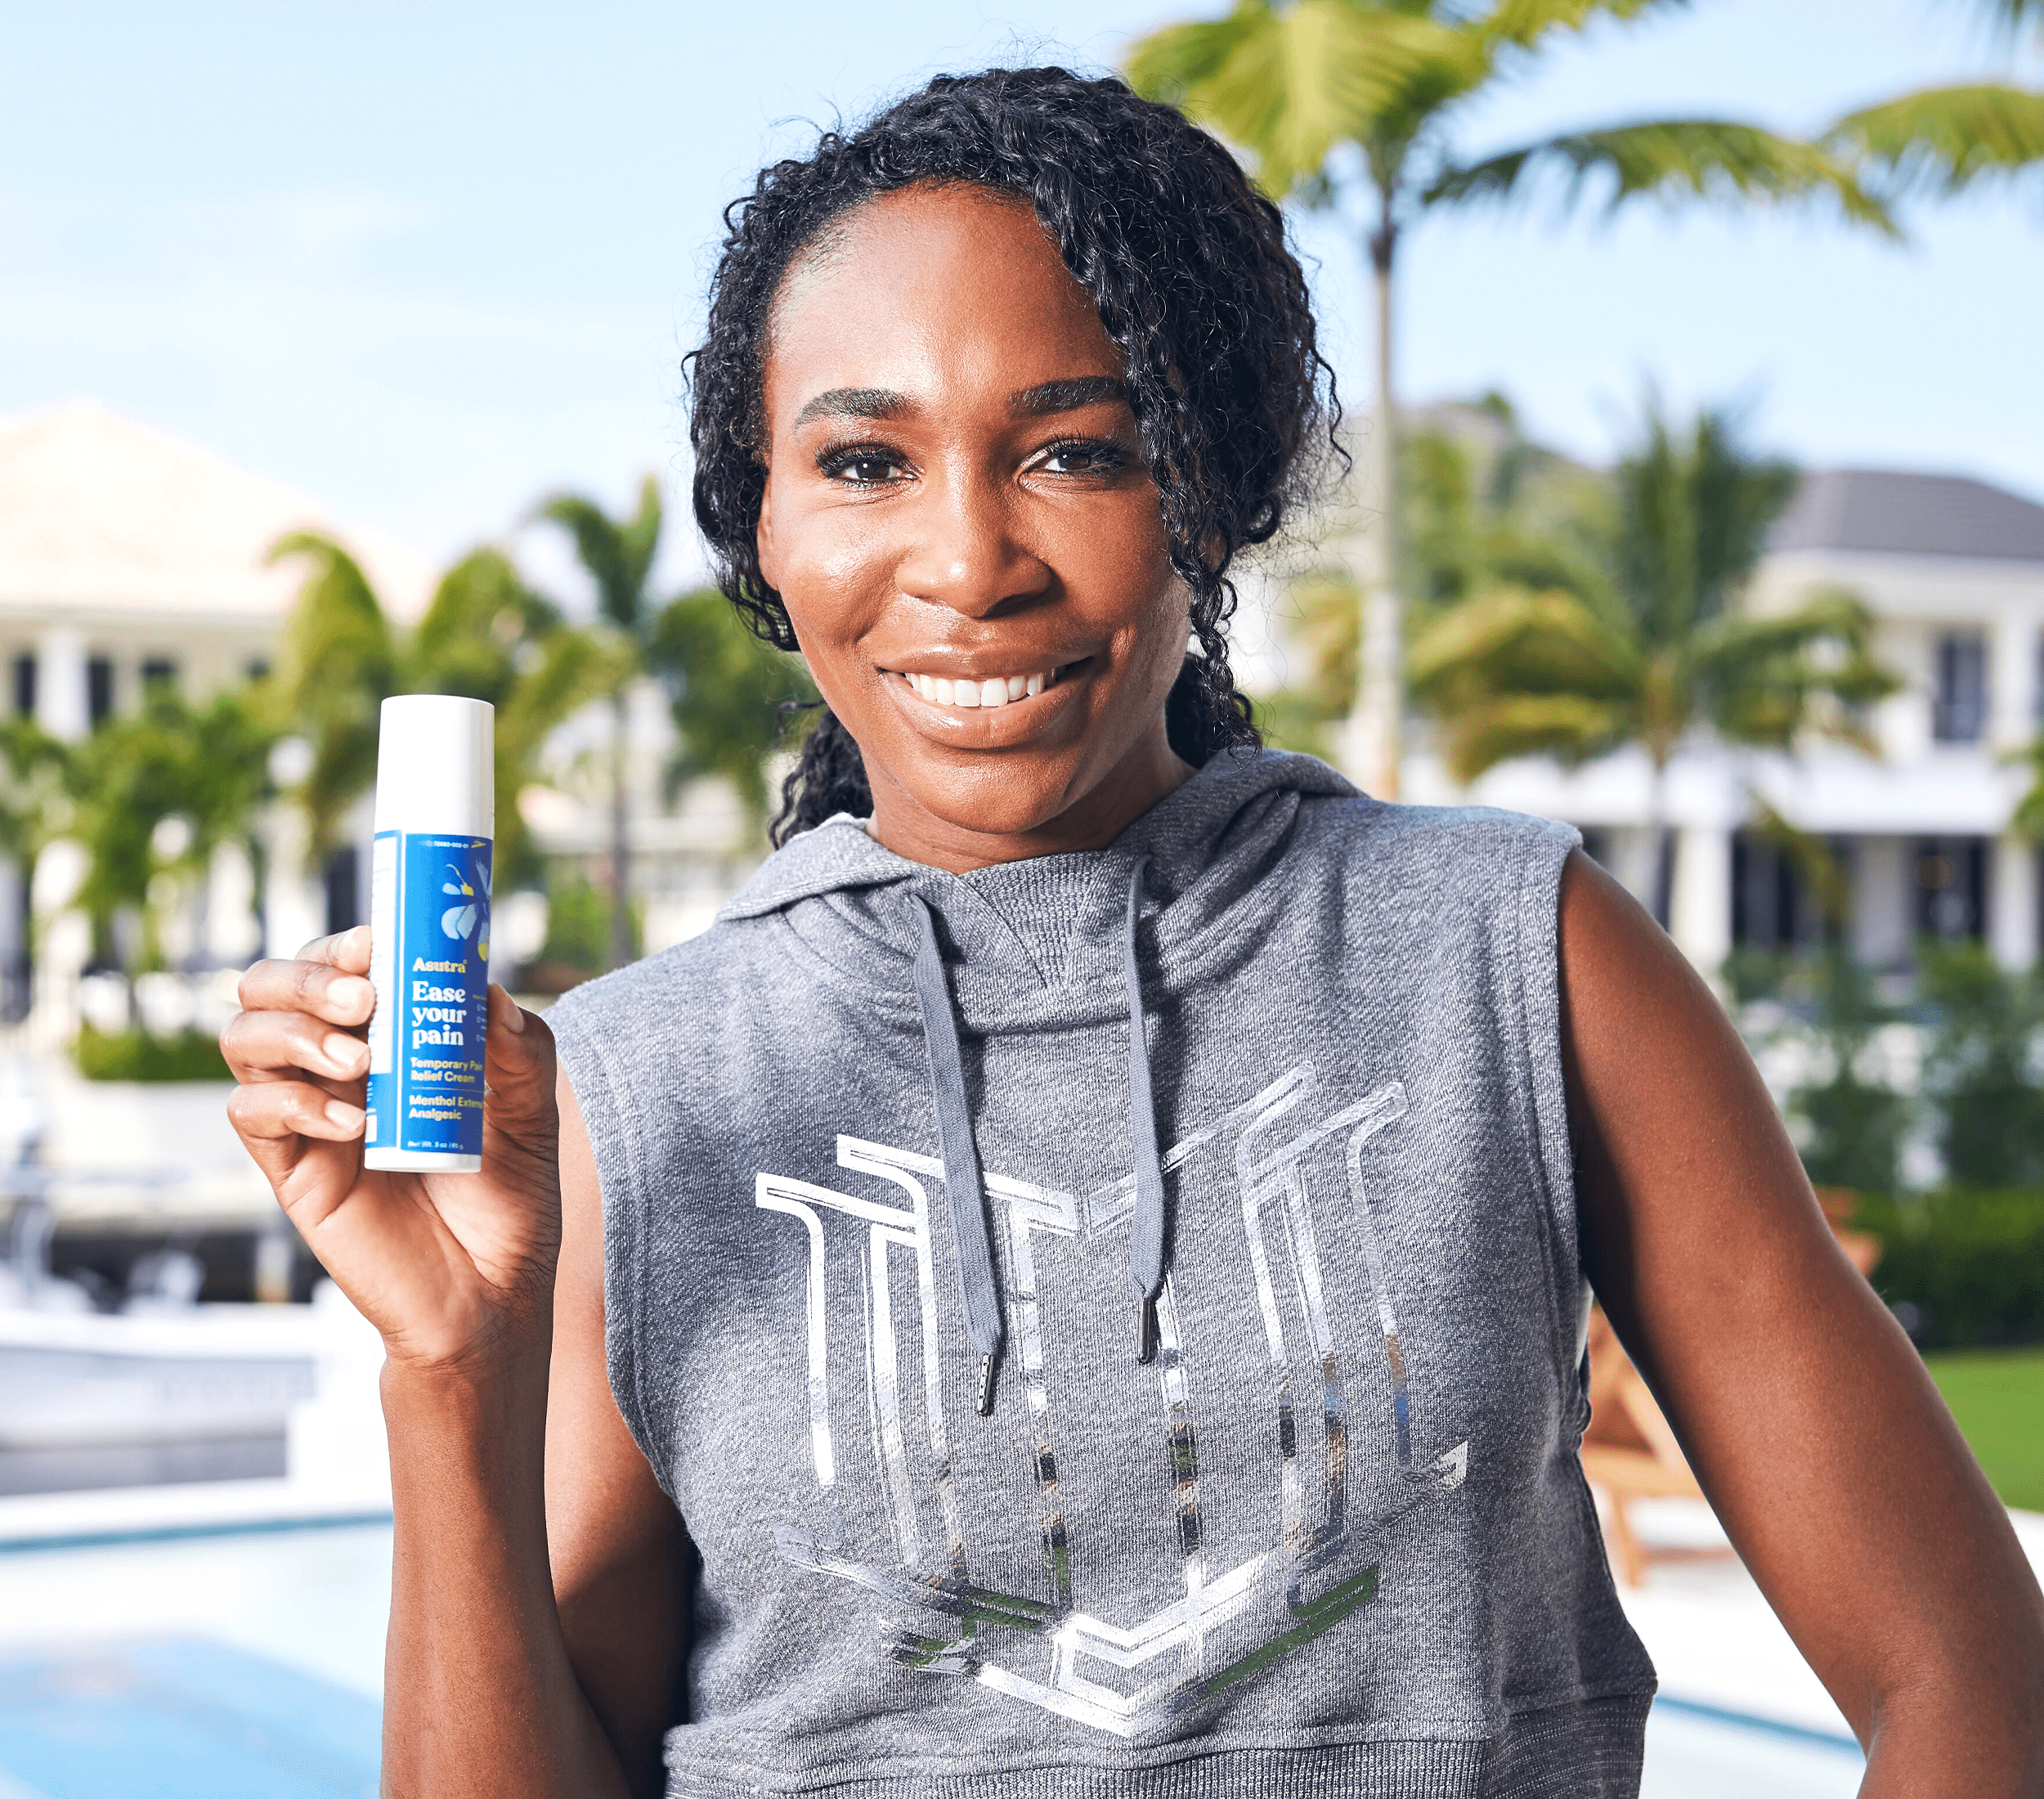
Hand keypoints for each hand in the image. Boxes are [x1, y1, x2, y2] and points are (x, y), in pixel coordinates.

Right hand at [223, 926, 562, 1373]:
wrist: (492, 1296)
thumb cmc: (510, 1202)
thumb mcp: (532, 1114)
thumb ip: (518, 1050)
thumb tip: (488, 991)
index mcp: (390, 1041)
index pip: (337, 966)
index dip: (343, 944)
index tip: (377, 942)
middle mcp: (337, 1068)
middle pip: (269, 987)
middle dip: (305, 977)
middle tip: (363, 999)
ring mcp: (309, 1118)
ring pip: (246, 1039)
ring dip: (294, 1033)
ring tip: (361, 1064)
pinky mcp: (293, 1171)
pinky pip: (252, 1114)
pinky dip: (292, 1102)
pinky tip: (353, 1122)